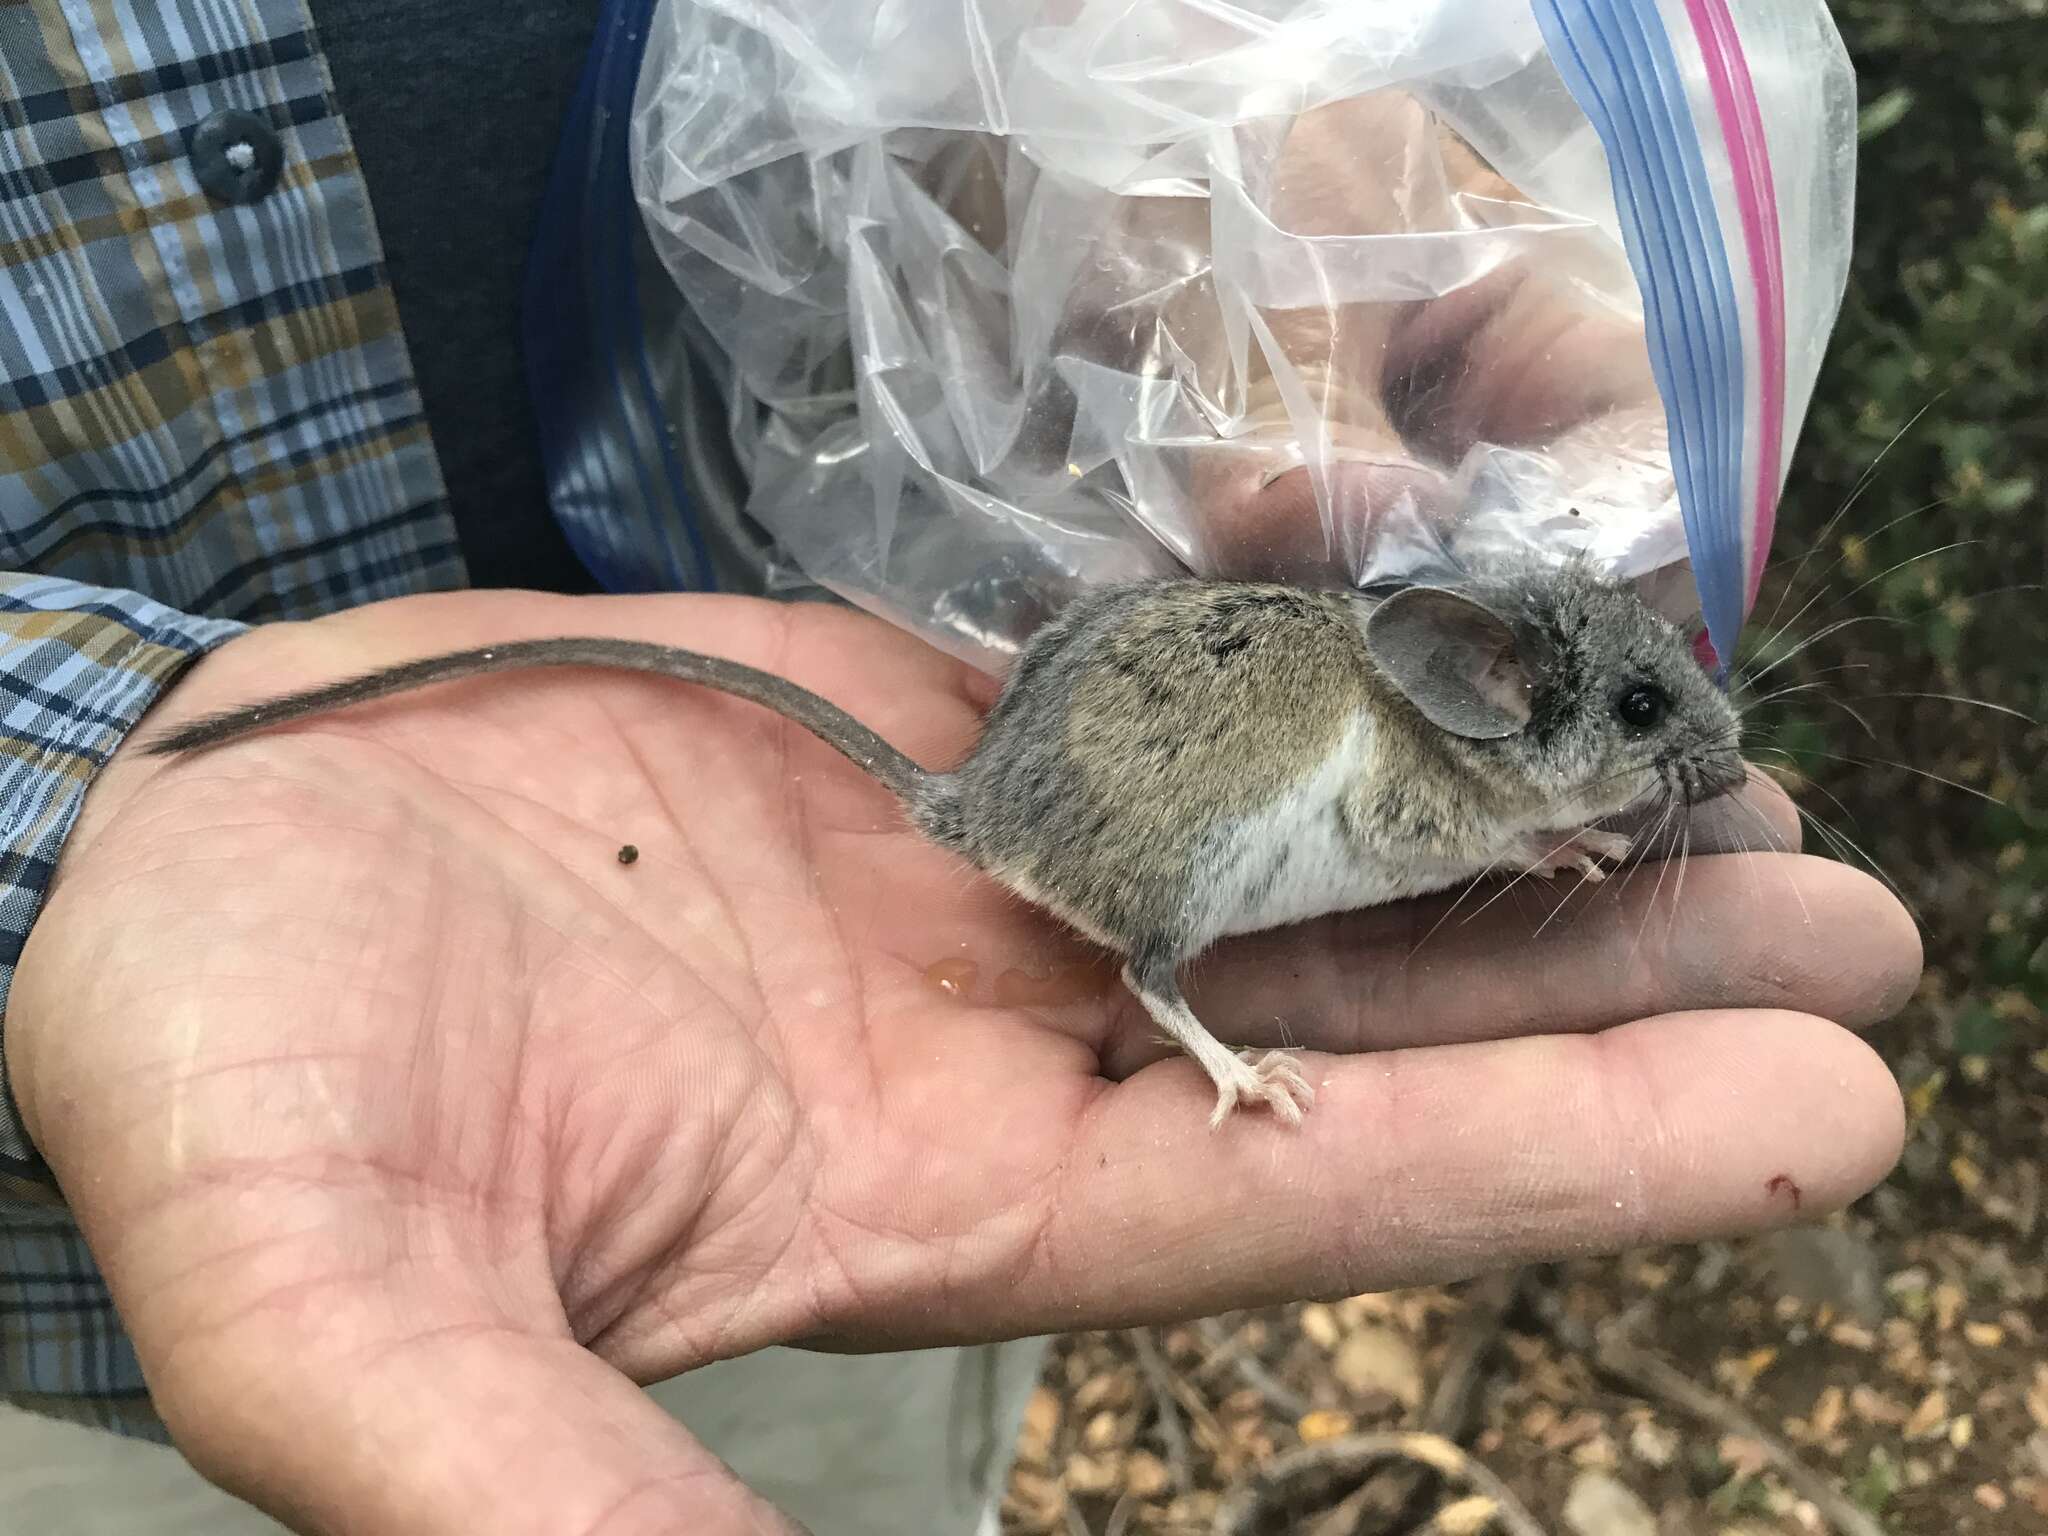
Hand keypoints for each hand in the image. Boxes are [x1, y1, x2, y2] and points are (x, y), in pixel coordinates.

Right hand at [11, 590, 1916, 1534]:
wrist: (154, 870)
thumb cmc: (219, 1084)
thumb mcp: (340, 1323)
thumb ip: (539, 1498)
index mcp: (918, 1195)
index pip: (1304, 1198)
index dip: (1563, 1161)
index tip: (1817, 1106)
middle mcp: (984, 1045)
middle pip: (1359, 1021)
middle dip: (1611, 984)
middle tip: (1858, 922)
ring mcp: (953, 876)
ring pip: (1287, 844)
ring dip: (1497, 820)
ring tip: (1737, 789)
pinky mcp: (892, 731)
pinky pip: (1151, 695)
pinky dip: (1306, 673)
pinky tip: (1446, 648)